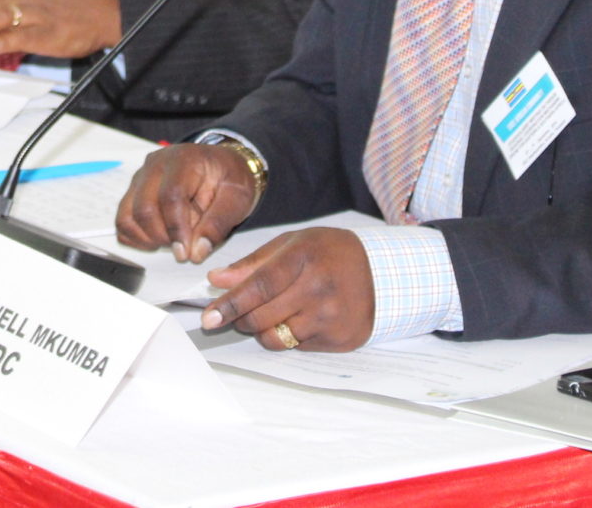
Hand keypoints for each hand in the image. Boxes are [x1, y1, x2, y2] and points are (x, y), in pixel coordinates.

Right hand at [115, 143, 258, 262]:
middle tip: (185, 248)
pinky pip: (123, 222)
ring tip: (174, 240)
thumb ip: (218, 224)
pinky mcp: (132, 192)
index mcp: (185, 160)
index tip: (186, 253)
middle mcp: (156, 165)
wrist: (219, 165)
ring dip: (149, 239)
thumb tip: (196, 251)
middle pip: (144, 208)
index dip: (176, 229)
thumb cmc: (228, 177)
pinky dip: (137, 238)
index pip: (170, 196)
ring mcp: (140, 178)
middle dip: (164, 237)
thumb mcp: (238, 197)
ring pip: (127, 216)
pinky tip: (160, 237)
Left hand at [199, 227, 375, 351]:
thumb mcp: (292, 244)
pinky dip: (286, 336)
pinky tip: (298, 319)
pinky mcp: (338, 339)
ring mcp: (330, 317)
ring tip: (269, 314)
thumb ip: (253, 264)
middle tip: (233, 315)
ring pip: (275, 338)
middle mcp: (318, 289)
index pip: (259, 286)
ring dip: (261, 330)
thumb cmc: (330, 253)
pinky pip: (295, 347)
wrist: (383, 273)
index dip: (231, 304)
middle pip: (261, 317)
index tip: (209, 317)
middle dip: (239, 318)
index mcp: (303, 257)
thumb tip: (216, 280)